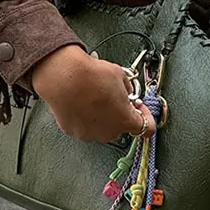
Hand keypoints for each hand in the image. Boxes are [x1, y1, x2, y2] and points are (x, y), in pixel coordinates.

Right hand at [32, 45, 155, 143]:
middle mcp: (109, 132)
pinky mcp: (73, 131)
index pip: (147, 128)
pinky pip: (84, 125)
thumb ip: (127, 89)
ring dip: (102, 116)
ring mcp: (90, 134)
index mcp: (126, 121)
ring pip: (102, 127)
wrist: (62, 76)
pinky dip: (85, 116)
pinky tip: (81, 101)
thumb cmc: (90, 76)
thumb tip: (125, 92)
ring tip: (94, 96)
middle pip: (121, 126)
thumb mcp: (120, 76)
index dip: (146, 116)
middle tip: (114, 97)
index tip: (141, 109)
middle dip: (120, 113)